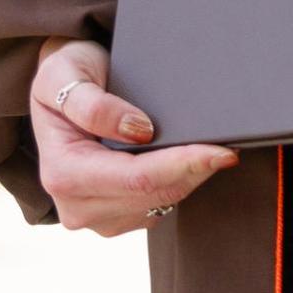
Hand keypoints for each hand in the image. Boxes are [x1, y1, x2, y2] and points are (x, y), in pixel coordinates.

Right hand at [31, 37, 236, 235]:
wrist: (61, 90)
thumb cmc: (63, 77)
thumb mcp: (64, 73)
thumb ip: (93, 105)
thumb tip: (138, 130)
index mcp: (63, 175)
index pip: (135, 178)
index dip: (182, 164)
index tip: (220, 150)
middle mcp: (77, 207)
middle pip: (155, 193)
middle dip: (196, 169)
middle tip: (231, 145)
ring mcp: (98, 218)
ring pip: (163, 201)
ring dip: (193, 176)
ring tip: (216, 147)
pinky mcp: (118, 218)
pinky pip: (161, 204)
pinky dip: (182, 180)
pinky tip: (192, 158)